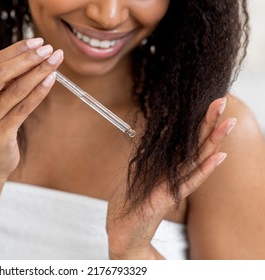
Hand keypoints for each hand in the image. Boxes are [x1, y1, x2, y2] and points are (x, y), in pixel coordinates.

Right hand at [0, 38, 63, 179]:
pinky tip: (51, 79)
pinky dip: (39, 91)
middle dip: (28, 58)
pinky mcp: (0, 134)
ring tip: (56, 60)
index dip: (16, 50)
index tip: (36, 42)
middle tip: (49, 48)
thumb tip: (29, 58)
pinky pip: (24, 107)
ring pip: (16, 89)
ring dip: (39, 71)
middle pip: (1, 73)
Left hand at [106, 97, 236, 258]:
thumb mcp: (137, 172)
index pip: (185, 141)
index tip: (206, 103)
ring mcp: (173, 186)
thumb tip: (154, 134)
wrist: (122, 231)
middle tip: (221, 102)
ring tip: (227, 124)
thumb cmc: (131, 202)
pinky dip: (203, 170)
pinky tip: (217, 157)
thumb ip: (150, 157)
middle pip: (195, 146)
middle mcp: (173, 175)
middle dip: (208, 123)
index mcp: (165, 167)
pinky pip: (187, 182)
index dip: (196, 122)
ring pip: (196, 160)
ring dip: (212, 141)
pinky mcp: (167, 199)